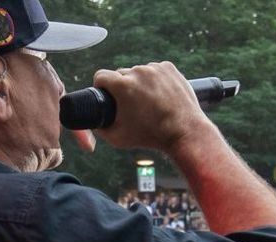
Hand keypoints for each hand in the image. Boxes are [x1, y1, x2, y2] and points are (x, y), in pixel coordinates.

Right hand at [89, 62, 212, 151]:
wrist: (184, 132)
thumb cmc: (150, 137)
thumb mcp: (117, 138)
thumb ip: (98, 128)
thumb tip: (91, 121)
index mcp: (123, 86)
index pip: (101, 76)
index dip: (101, 86)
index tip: (106, 94)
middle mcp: (139, 72)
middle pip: (121, 74)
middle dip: (122, 87)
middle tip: (131, 104)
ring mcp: (156, 68)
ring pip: (139, 72)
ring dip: (139, 82)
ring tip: (148, 101)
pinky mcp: (169, 68)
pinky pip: (155, 70)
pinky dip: (155, 79)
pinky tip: (159, 94)